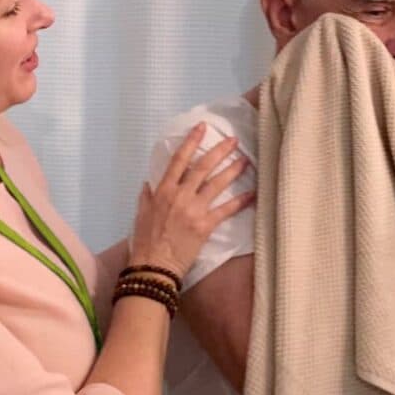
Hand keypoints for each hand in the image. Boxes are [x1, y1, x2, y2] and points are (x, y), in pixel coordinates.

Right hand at [129, 123, 253, 275]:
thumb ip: (148, 196)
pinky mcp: (205, 225)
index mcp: (163, 190)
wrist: (154, 266)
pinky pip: (226, 209)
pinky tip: (252, 193)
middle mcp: (180, 195)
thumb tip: (150, 182)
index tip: (202, 128)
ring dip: (233, 170)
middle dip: (219, 151)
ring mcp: (194, 209)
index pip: (179, 159)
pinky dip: (240, 201)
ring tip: (246, 160)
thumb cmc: (145, 241)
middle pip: (203, 167)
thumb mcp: (141, 214)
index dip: (191, 141)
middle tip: (234, 140)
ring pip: (217, 184)